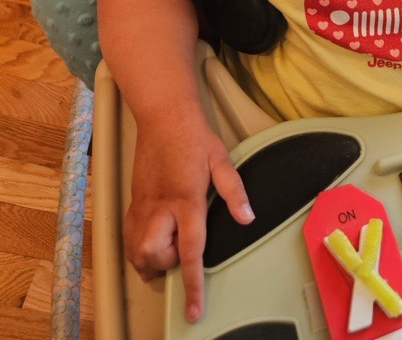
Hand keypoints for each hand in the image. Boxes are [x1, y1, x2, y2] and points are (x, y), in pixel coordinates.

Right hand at [124, 112, 253, 322]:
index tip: (193, 311)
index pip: (190, 251)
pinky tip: (148, 246)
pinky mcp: (133, 200)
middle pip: (154, 255)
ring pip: (136, 251)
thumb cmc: (195, 137)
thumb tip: (247, 218)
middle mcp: (161, 207)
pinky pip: (127, 237)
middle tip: (183, 246)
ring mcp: (143, 204)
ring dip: (151, 261)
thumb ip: (235, 191)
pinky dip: (136, 250)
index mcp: (187, 200)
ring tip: (167, 250)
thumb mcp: (222, 160)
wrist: (163, 116)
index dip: (193, 284)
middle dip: (168, 264)